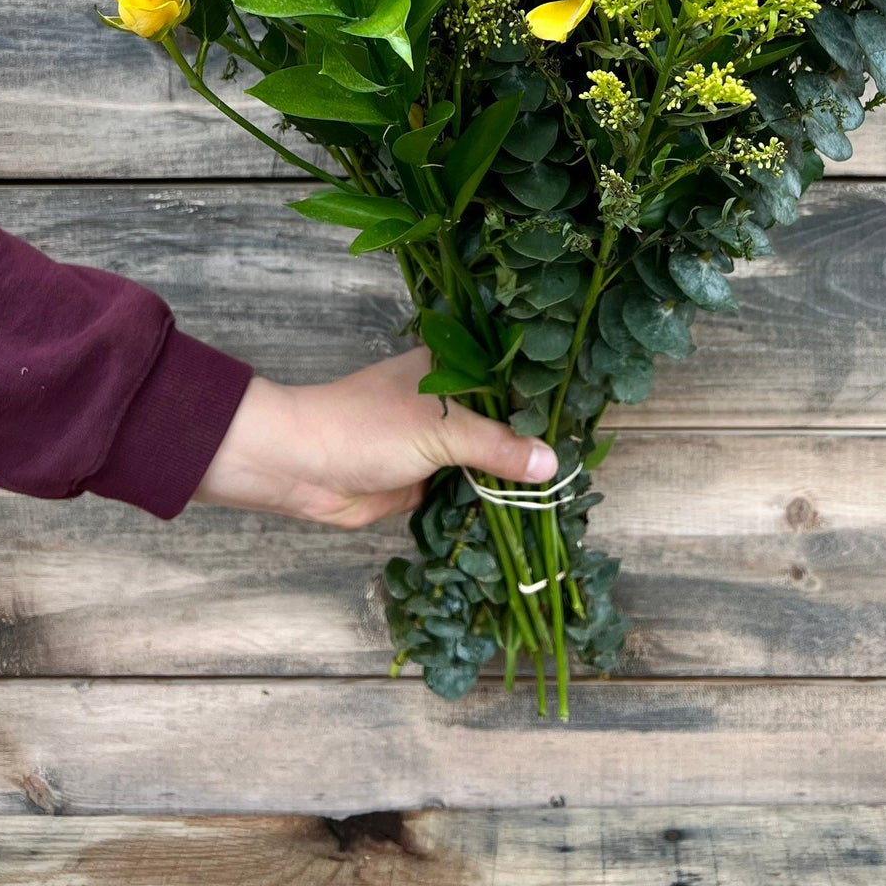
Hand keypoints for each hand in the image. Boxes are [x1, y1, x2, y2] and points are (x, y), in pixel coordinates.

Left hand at [191, 347, 558, 527]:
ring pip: (487, 460)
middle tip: (583, 466)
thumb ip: (497, 446)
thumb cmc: (365, 428)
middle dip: (534, 445)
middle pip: (503, 422)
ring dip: (512, 480)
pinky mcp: (425, 481)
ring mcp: (436, 442)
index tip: (586, 417)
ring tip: (565, 496)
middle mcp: (449, 401)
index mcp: (452, 367)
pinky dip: (489, 504)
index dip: (545, 397)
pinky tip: (527, 518)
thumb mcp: (440, 430)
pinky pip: (468, 492)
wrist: (299, 468)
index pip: (511, 377)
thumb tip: (551, 465)